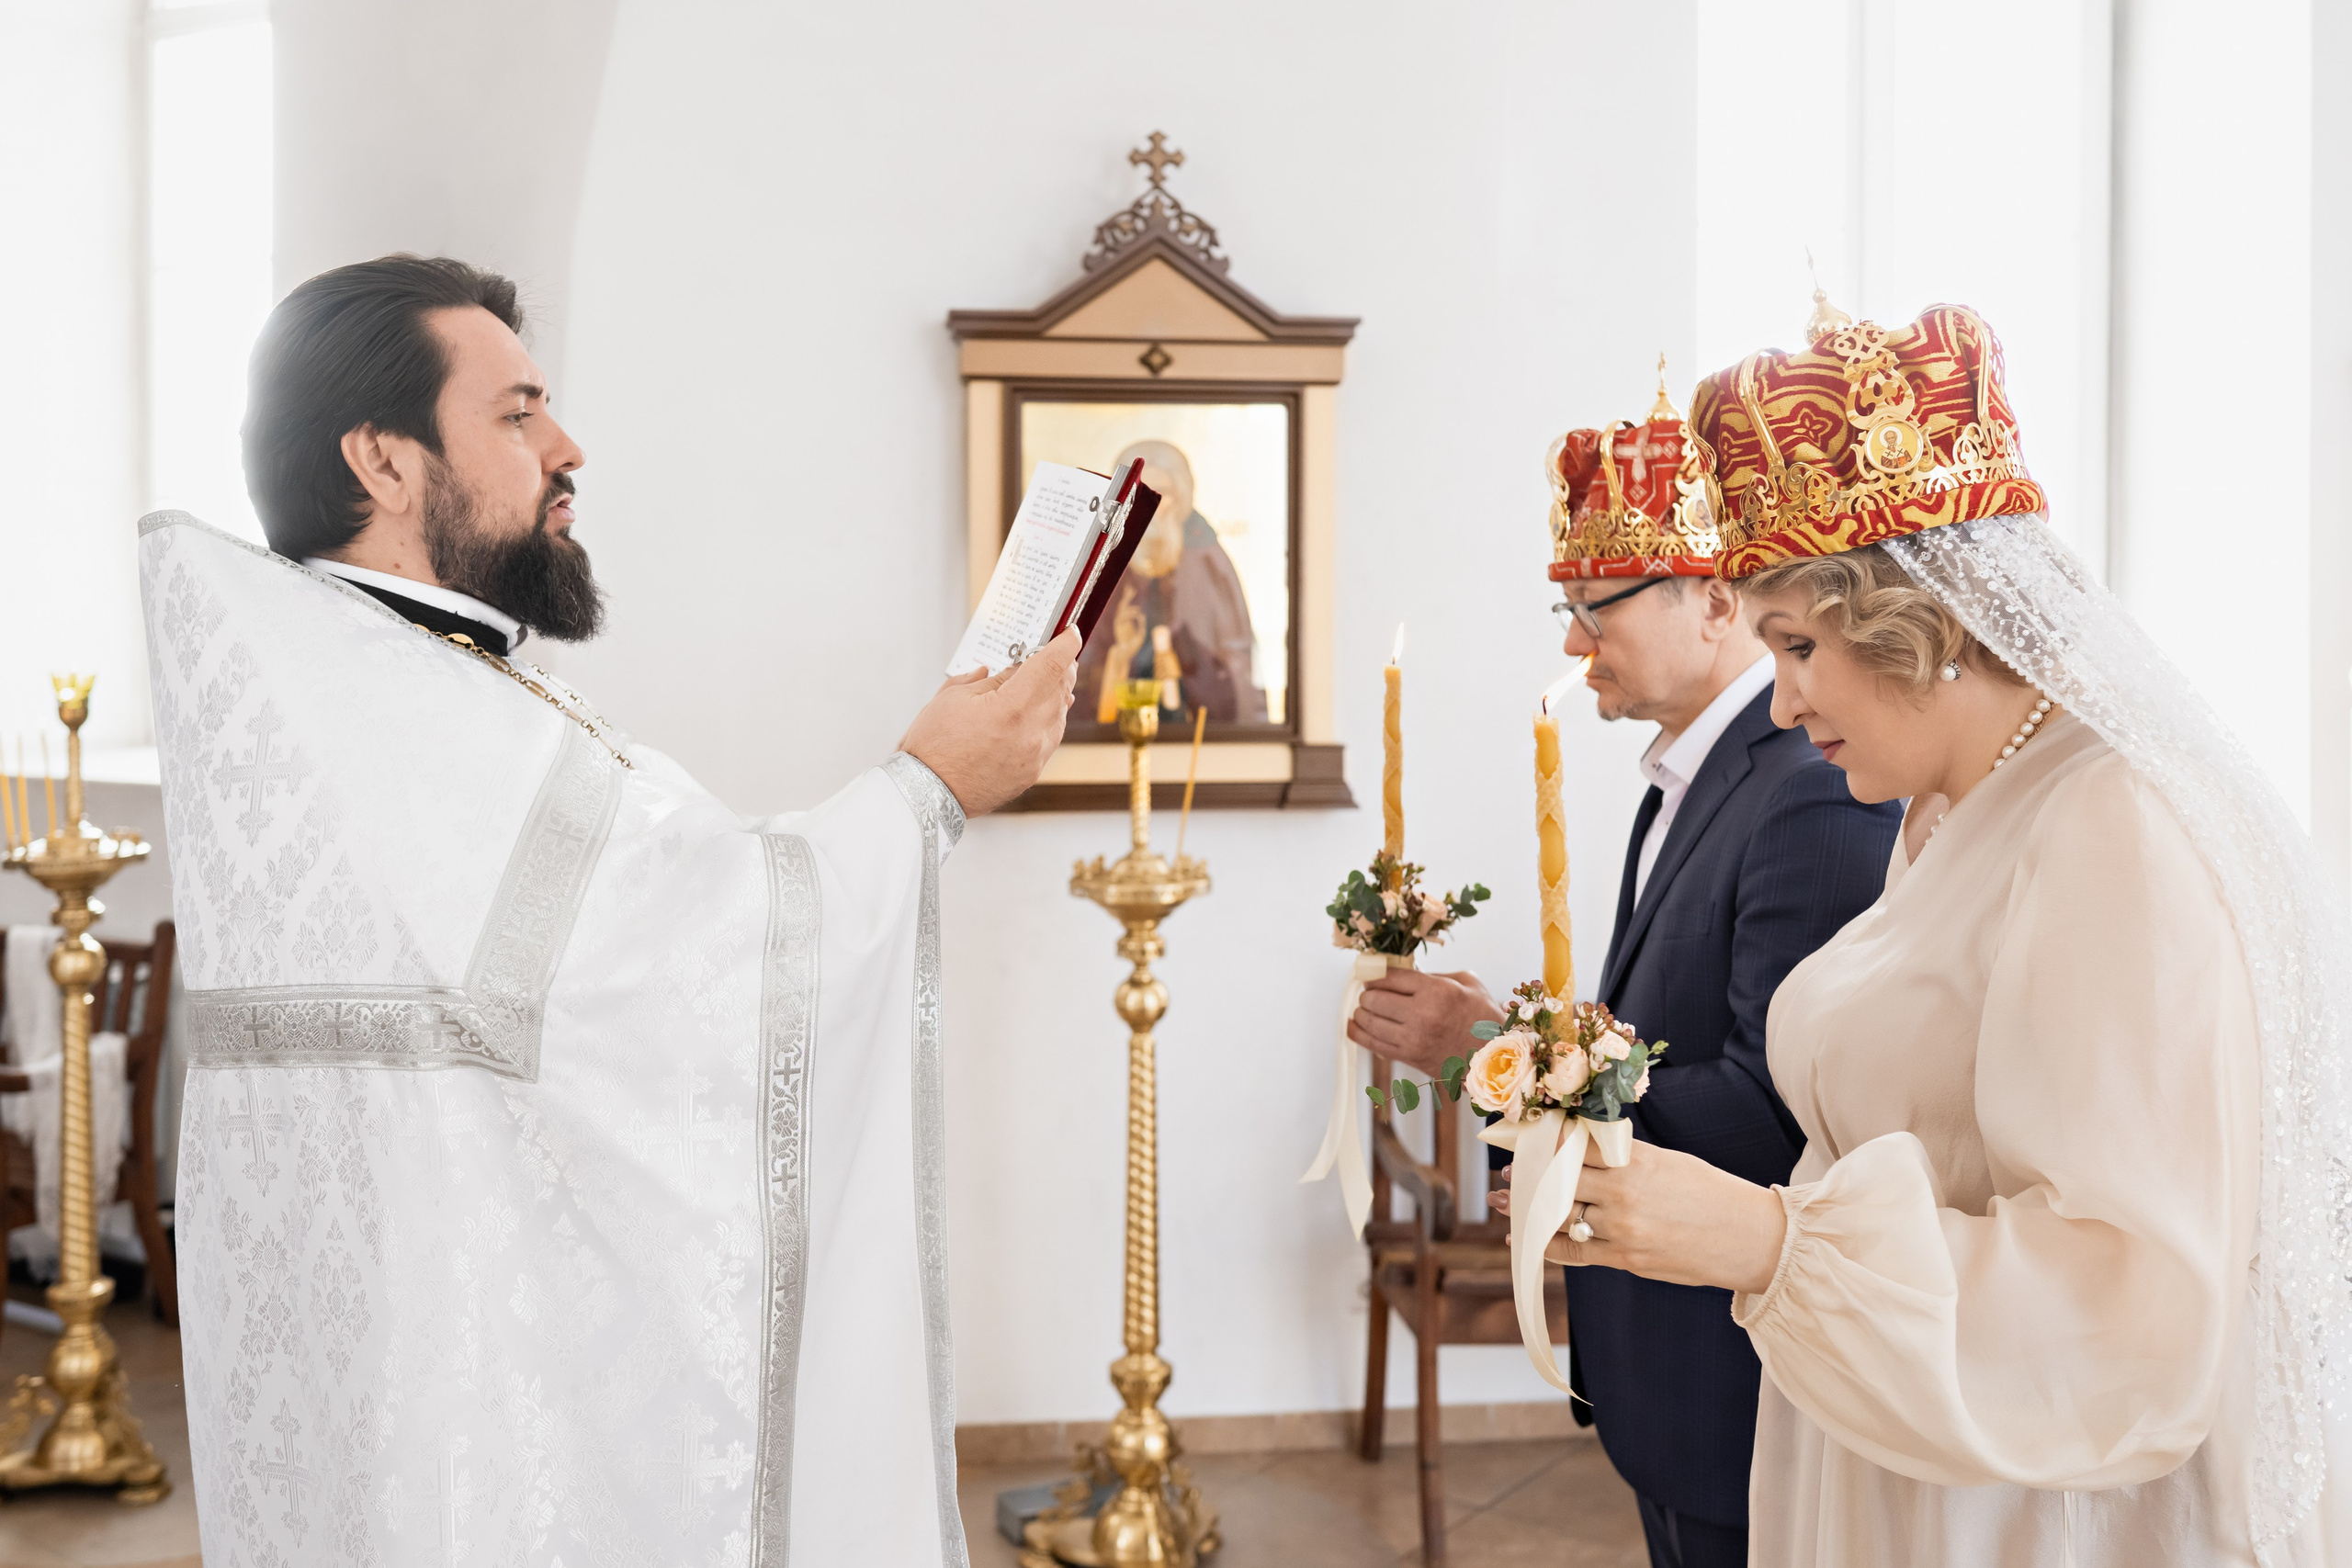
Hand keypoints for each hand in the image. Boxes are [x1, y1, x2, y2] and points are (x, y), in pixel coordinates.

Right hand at [898, 628, 1079, 816]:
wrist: (929, 794)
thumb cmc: (934, 746)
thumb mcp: (954, 698)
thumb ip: (989, 679)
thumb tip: (1010, 669)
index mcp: (1012, 708)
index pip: (1052, 666)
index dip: (1066, 644)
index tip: (1071, 633)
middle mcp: (1032, 733)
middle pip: (1061, 689)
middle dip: (1060, 667)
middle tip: (1052, 654)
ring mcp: (1035, 756)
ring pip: (1060, 714)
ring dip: (1054, 694)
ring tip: (1039, 684)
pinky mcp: (1032, 772)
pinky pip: (1050, 738)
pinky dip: (1046, 720)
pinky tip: (1031, 714)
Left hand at [1347, 969, 1504, 1079]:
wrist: (1493, 1057)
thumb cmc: (1483, 1016)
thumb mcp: (1467, 982)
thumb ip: (1433, 974)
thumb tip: (1403, 970)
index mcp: (1437, 991)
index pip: (1391, 976)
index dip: (1376, 973)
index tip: (1373, 973)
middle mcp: (1422, 1014)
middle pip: (1375, 998)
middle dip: (1368, 993)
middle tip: (1371, 991)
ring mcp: (1413, 1038)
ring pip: (1369, 1020)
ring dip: (1362, 1011)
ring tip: (1365, 1008)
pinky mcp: (1409, 1057)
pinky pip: (1372, 1044)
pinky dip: (1358, 1032)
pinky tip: (1354, 1025)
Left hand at [1489, 1140, 1785, 1293]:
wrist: (1749, 1239)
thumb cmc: (1711, 1193)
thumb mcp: (1667, 1162)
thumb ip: (1623, 1157)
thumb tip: (1581, 1148)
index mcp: (1634, 1160)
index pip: (1573, 1145)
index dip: (1543, 1143)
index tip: (1523, 1139)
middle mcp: (1623, 1193)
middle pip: (1556, 1182)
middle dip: (1526, 1177)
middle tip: (1505, 1174)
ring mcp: (1622, 1229)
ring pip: (1559, 1217)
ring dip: (1524, 1211)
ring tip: (1501, 1204)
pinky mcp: (1626, 1260)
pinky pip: (1574, 1253)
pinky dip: (1545, 1245)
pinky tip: (1526, 1240)